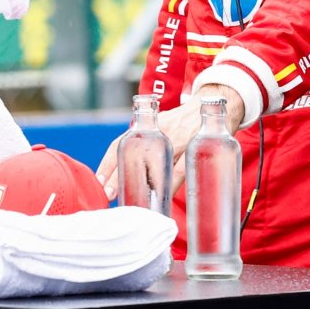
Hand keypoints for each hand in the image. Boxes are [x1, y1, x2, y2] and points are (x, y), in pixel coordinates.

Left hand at [95, 87, 245, 198]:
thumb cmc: (181, 123)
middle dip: (119, 176)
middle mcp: (157, 132)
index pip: (118, 144)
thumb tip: (128, 178)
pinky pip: (181, 170)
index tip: (98, 182)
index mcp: (145, 128)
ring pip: (157, 166)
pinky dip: (171, 187)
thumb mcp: (159, 130)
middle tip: (109, 195)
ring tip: (136, 204)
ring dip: (146, 186)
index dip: (107, 164)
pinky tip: (164, 200)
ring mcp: (176, 138)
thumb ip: (145, 148)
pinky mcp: (194, 146)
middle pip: (133, 156)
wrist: (212, 104)